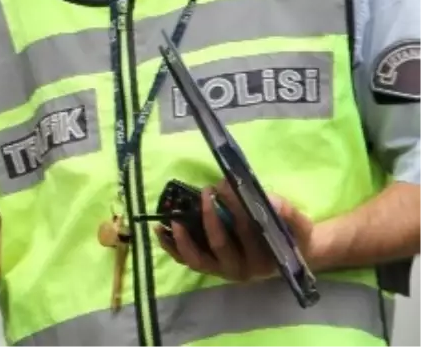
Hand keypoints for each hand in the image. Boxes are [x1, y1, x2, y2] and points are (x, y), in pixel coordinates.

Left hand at [157, 181, 313, 282]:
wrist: (293, 253)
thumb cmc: (293, 235)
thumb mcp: (297, 222)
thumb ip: (285, 211)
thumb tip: (268, 198)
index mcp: (264, 259)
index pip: (245, 231)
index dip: (233, 207)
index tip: (224, 186)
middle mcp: (242, 270)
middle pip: (219, 244)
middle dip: (209, 215)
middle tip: (207, 191)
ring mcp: (223, 270)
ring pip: (197, 259)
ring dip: (182, 238)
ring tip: (173, 217)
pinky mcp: (211, 267)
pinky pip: (188, 260)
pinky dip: (172, 246)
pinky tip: (159, 230)